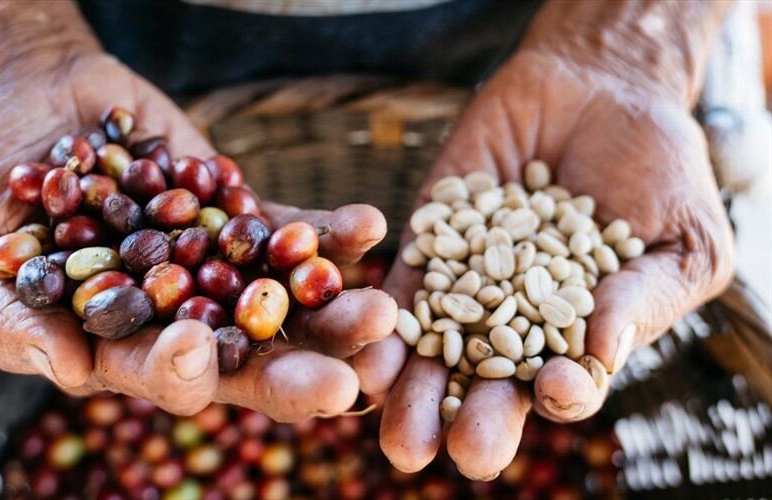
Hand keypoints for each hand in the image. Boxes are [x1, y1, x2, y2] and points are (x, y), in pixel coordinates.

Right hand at [0, 51, 396, 420]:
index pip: (159, 376)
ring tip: (382, 308)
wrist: (26, 101)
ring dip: (335, 309)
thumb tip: (68, 369)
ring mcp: (220, 269)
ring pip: (286, 301)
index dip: (181, 372)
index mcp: (121, 346)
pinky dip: (330, 233)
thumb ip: (15, 320)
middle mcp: (182, 319)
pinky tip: (369, 228)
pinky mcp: (243, 217)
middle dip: (297, 371)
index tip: (196, 349)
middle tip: (351, 380)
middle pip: (247, 358)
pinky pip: (293, 231)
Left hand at [353, 48, 733, 477]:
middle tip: (441, 452)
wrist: (598, 89)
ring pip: (430, 350)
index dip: (561, 393)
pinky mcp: (427, 243)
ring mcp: (464, 286)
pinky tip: (366, 337)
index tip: (556, 388)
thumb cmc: (657, 171)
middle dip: (463, 421)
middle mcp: (514, 328)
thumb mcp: (682, 236)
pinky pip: (402, 284)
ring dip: (406, 387)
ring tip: (388, 414)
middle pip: (482, 389)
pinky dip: (382, 313)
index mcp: (578, 342)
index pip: (563, 385)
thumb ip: (646, 298)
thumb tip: (600, 353)